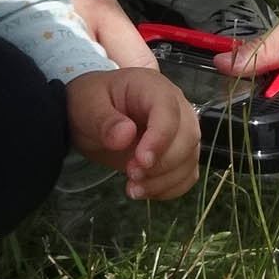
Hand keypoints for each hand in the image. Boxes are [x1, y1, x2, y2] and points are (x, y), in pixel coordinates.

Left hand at [67, 67, 199, 199]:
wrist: (94, 118)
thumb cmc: (92, 104)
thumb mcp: (88, 106)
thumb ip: (105, 120)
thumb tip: (125, 135)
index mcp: (152, 87)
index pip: (169, 111)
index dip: (160, 138)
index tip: (141, 161)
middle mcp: (175, 107)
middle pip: (187, 136)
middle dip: (162, 163)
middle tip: (131, 174)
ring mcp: (181, 131)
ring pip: (190, 159)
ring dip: (165, 180)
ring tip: (134, 188)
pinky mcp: (179, 154)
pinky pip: (187, 174)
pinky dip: (170, 188)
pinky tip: (145, 190)